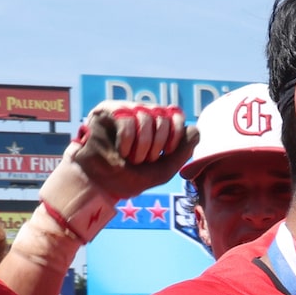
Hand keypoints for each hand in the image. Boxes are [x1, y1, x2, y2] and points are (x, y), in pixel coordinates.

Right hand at [67, 102, 194, 200]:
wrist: (99, 184)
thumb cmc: (129, 178)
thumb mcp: (162, 170)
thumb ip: (182, 152)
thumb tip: (196, 129)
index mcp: (157, 125)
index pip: (176, 116)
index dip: (176, 135)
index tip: (165, 153)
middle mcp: (142, 114)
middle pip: (163, 116)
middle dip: (157, 144)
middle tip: (145, 160)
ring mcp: (125, 110)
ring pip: (146, 116)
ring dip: (142, 144)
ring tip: (132, 158)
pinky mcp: (107, 111)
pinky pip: (126, 118)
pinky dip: (127, 140)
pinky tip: (122, 152)